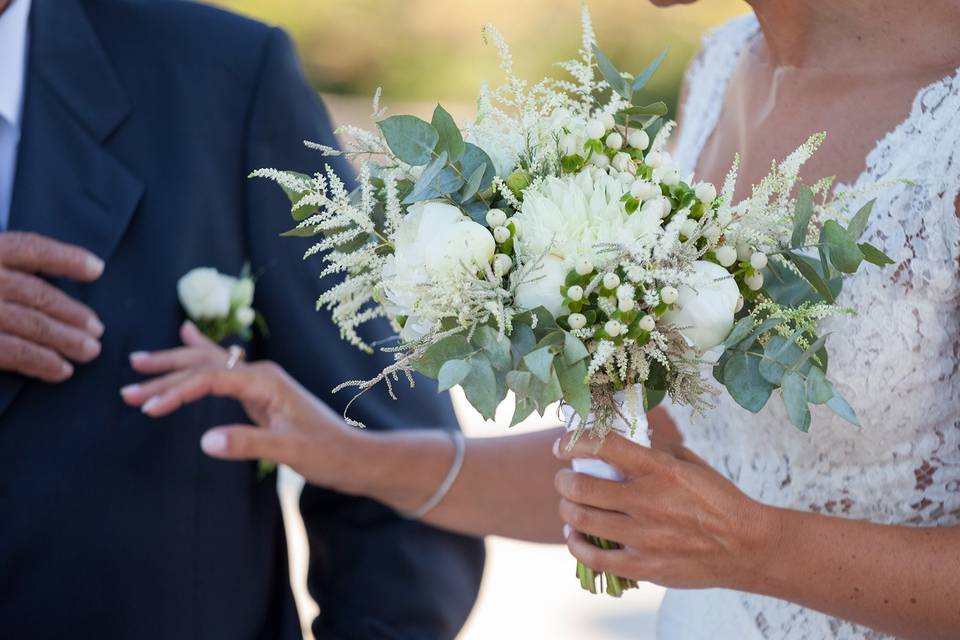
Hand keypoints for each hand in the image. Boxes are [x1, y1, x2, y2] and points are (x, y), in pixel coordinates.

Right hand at [0, 232, 104, 380]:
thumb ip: (11, 267)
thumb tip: (83, 270)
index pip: (30, 249)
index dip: (66, 258)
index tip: (98, 269)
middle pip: (37, 293)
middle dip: (73, 312)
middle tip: (98, 329)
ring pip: (32, 324)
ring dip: (67, 340)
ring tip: (91, 351)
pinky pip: (15, 352)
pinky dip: (43, 362)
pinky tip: (62, 370)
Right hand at [121, 322, 356, 486]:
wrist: (354, 456)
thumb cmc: (328, 454)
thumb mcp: (289, 452)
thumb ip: (248, 444)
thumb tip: (204, 440)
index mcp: (266, 381)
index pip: (209, 379)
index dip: (176, 392)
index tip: (147, 408)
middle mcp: (262, 373)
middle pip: (204, 365)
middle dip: (165, 374)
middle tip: (127, 384)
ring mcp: (261, 380)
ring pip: (210, 364)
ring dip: (175, 365)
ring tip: (140, 362)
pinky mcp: (261, 391)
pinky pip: (223, 368)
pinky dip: (201, 354)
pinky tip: (187, 335)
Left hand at [553, 432, 780, 589]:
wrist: (747, 546)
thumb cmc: (717, 499)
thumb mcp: (690, 462)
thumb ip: (654, 448)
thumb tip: (621, 434)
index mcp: (660, 469)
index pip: (603, 446)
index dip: (572, 443)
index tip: (561, 447)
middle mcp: (648, 500)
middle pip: (581, 486)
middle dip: (563, 480)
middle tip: (563, 479)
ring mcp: (644, 536)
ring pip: (581, 520)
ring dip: (567, 509)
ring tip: (569, 505)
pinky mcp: (644, 567)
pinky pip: (594, 558)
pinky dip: (576, 545)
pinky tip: (575, 537)